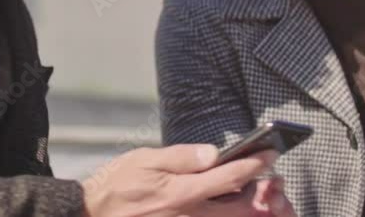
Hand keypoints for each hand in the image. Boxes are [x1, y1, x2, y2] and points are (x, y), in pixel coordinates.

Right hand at [81, 144, 295, 216]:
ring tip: (259, 193)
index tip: (270, 153)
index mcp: (182, 193)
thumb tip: (212, 153)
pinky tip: (231, 206)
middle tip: (272, 178)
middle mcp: (189, 216)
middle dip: (263, 193)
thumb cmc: (116, 185)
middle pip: (241, 209)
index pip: (229, 178)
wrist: (93, 215)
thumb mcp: (144, 159)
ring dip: (250, 208)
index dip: (255, 165)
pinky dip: (228, 215)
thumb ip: (180, 157)